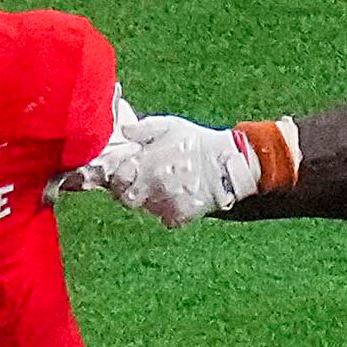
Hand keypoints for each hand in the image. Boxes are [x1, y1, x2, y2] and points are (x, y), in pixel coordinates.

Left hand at [110, 112, 260, 226]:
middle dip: (133, 193)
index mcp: (145, 163)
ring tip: (168, 187)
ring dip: (154, 201)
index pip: (117, 180)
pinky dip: (171, 213)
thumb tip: (124, 131)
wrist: (228, 162)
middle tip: (145, 184)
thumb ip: (143, 129)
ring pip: (149, 209)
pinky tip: (180, 200)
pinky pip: (168, 220)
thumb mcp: (169, 125)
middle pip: (128, 200)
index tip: (129, 172)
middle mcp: (152, 185)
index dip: (120, 177)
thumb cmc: (198, 141)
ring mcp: (167, 203)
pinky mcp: (182, 215)